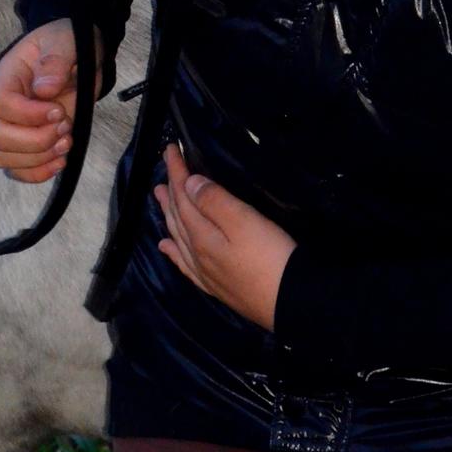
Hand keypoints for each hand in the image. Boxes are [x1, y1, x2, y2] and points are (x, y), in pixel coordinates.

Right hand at [0, 18, 103, 183]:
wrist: (80, 54)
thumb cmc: (69, 42)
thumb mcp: (67, 41)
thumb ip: (55, 60)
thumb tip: (44, 90)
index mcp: (9, 75)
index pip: (1, 104)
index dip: (29, 115)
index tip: (59, 110)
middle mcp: (6, 103)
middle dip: (36, 140)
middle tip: (65, 125)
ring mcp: (14, 125)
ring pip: (4, 157)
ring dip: (38, 158)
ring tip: (66, 142)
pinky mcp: (28, 142)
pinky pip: (17, 169)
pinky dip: (37, 172)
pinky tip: (60, 161)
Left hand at [154, 143, 296, 330]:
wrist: (290, 302)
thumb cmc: (270, 255)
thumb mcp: (244, 221)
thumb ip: (214, 201)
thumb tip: (187, 184)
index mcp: (202, 235)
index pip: (183, 197)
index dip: (176, 172)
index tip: (169, 149)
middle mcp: (197, 254)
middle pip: (178, 218)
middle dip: (170, 193)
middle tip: (161, 175)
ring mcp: (206, 272)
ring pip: (179, 238)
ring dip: (169, 217)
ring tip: (160, 201)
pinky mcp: (217, 286)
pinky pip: (185, 264)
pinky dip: (173, 252)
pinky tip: (167, 248)